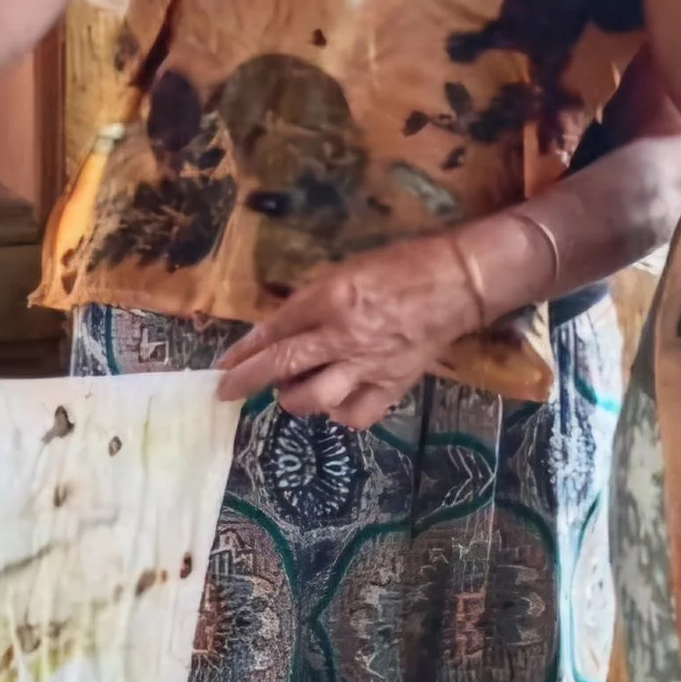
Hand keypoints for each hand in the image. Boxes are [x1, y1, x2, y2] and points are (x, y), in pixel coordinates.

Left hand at [214, 233, 487, 427]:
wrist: (455, 284)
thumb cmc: (400, 266)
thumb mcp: (347, 271)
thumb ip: (313, 301)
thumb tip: (280, 330)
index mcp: (331, 298)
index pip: (275, 329)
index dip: (244, 349)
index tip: (224, 364)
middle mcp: (344, 335)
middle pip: (283, 365)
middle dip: (247, 380)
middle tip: (226, 392)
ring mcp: (368, 365)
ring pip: (314, 398)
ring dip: (292, 400)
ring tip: (290, 394)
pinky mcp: (392, 385)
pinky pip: (355, 415)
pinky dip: (339, 414)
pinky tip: (335, 404)